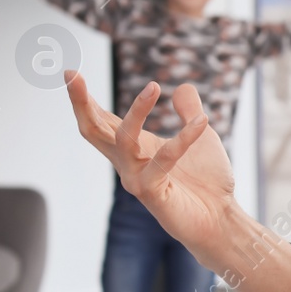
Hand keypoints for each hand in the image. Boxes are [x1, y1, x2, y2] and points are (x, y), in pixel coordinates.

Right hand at [67, 71, 235, 255]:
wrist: (220, 219)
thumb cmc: (207, 182)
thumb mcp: (200, 137)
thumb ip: (188, 112)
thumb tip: (184, 87)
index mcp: (134, 148)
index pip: (101, 120)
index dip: (84, 99)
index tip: (70, 72)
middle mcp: (128, 162)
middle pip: (93, 130)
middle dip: (81, 103)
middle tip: (72, 75)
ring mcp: (136, 178)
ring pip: (122, 139)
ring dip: (136, 111)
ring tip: (153, 87)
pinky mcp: (151, 192)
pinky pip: (163, 159)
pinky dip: (184, 138)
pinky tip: (202, 122)